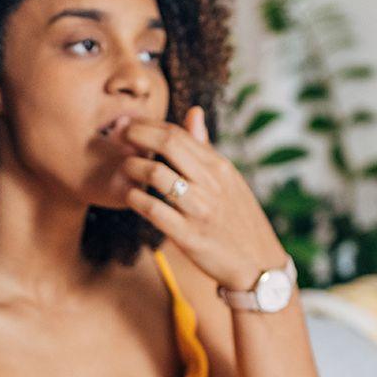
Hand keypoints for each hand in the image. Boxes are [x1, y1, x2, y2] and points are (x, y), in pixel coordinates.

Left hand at [114, 106, 287, 292]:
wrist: (258, 264)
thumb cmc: (238, 218)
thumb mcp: (229, 179)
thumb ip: (205, 148)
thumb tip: (193, 112)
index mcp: (219, 167)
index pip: (178, 133)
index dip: (148, 125)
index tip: (129, 125)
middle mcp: (211, 184)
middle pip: (167, 144)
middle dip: (136, 135)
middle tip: (117, 137)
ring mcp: (200, 210)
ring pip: (157, 174)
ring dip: (132, 167)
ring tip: (124, 168)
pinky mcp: (189, 237)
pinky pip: (155, 211)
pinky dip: (135, 199)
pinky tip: (129, 196)